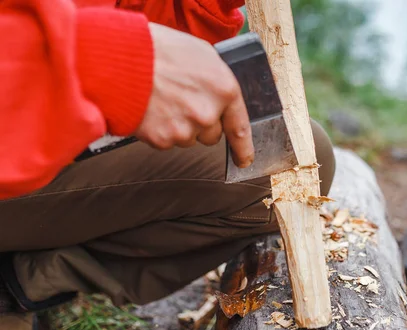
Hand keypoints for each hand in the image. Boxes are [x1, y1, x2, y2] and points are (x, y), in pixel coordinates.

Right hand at [136, 23, 253, 167]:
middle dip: (200, 124)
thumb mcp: (201, 54)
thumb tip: (220, 96)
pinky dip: (159, 129)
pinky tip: (151, 109)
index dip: (243, 148)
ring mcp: (184, 130)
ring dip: (178, 125)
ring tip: (161, 99)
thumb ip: (217, 81)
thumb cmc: (158, 49)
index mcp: (224, 91)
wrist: (119, 59)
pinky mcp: (161, 140)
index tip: (244, 160)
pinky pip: (166, 141)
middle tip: (180, 101)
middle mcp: (208, 114)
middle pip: (212, 135)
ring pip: (187, 138)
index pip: (240, 128)